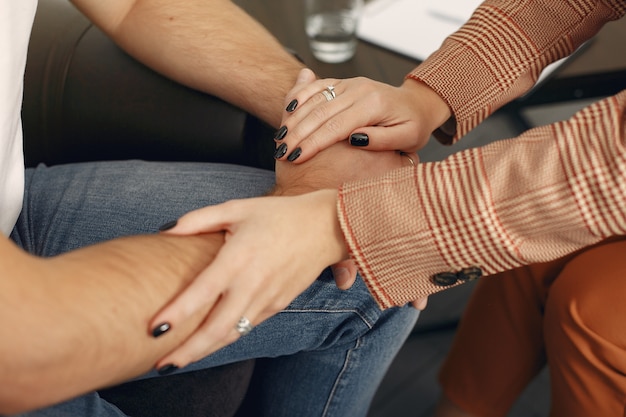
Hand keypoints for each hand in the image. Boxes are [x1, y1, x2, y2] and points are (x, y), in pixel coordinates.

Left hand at [149, 141, 415, 368]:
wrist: (325, 227)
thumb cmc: (279, 214)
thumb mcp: (238, 207)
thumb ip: (199, 219)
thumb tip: (165, 230)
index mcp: (239, 258)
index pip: (202, 292)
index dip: (177, 314)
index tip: (153, 330)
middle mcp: (252, 284)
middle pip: (217, 329)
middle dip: (188, 351)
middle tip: (161, 364)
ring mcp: (267, 298)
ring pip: (233, 334)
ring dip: (205, 350)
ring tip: (179, 360)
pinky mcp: (278, 305)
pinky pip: (248, 326)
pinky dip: (227, 337)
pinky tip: (210, 341)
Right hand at [274, 68, 450, 163]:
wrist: (416, 103)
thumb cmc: (413, 125)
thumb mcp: (407, 138)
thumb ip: (383, 140)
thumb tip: (355, 140)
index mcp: (373, 104)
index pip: (336, 126)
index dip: (313, 143)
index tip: (297, 158)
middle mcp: (359, 89)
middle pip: (320, 113)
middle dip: (297, 134)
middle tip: (280, 153)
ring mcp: (350, 83)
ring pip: (315, 99)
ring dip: (294, 118)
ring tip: (279, 138)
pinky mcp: (343, 83)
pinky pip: (317, 86)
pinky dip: (300, 96)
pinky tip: (288, 109)